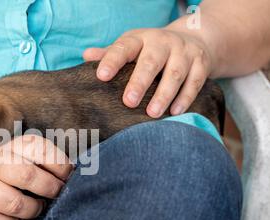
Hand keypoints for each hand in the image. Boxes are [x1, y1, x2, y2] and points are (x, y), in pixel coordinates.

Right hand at [0, 135, 73, 219]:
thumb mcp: (14, 151)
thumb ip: (40, 157)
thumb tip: (75, 170)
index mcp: (6, 144)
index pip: (38, 148)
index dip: (60, 164)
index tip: (67, 175)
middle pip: (27, 176)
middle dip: (50, 188)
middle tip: (56, 193)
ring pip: (15, 204)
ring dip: (33, 209)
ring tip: (36, 206)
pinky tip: (16, 217)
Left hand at [83, 28, 213, 117]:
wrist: (195, 38)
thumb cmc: (151, 49)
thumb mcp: (132, 47)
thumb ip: (110, 54)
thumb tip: (86, 56)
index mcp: (140, 39)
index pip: (124, 47)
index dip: (112, 60)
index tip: (101, 76)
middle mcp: (163, 42)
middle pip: (151, 61)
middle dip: (140, 82)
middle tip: (129, 102)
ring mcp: (184, 52)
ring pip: (175, 73)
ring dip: (164, 94)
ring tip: (152, 113)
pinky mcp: (201, 64)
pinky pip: (195, 82)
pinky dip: (185, 98)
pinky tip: (175, 112)